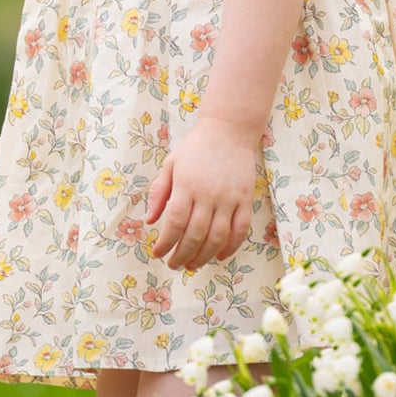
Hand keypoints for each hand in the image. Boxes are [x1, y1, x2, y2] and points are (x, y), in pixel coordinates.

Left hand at [145, 121, 256, 271]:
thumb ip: (159, 192)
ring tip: (193, 265)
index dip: (166, 243)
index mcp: (186, 185)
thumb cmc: (195, 149)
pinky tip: (219, 256)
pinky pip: (241, 229)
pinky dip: (231, 247)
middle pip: (195, 234)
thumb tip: (149, 221)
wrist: (229, 131)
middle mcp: (208, 194)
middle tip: (174, 265)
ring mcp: (229, 198)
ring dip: (204, 256)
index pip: (175, 222)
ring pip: (218, 236)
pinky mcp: (245, 199)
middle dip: (182, 255)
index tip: (158, 253)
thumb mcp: (171, 165)